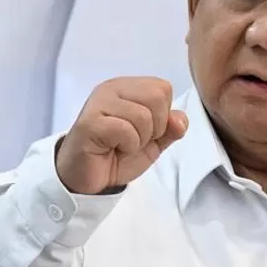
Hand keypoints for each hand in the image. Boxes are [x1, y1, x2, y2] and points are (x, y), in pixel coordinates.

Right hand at [54, 77, 187, 193]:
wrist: (87, 179)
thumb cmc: (116, 156)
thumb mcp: (153, 143)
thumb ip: (170, 129)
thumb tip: (180, 119)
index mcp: (127, 87)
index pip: (163, 88)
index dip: (163, 116)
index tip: (144, 132)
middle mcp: (111, 89)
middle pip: (157, 97)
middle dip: (154, 127)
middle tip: (134, 140)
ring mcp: (99, 103)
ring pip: (143, 116)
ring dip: (139, 140)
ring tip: (121, 145)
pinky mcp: (90, 122)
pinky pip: (125, 130)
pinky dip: (127, 146)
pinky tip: (112, 149)